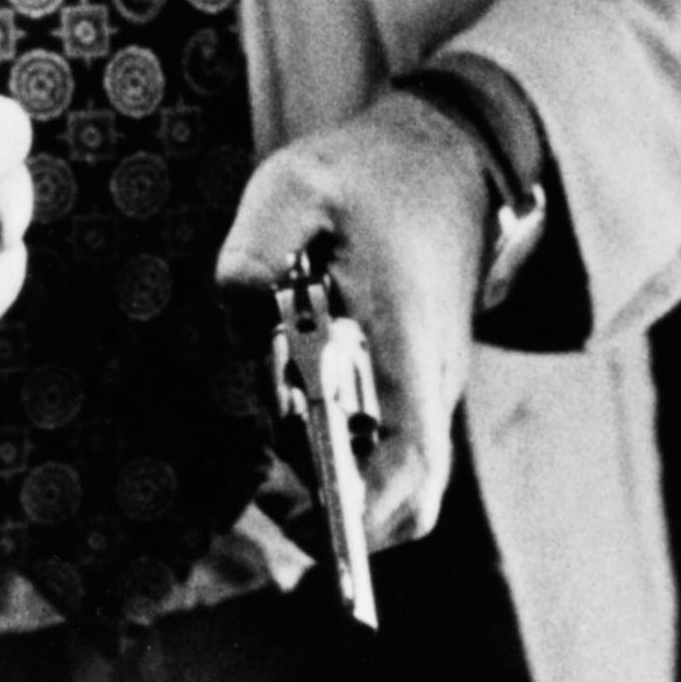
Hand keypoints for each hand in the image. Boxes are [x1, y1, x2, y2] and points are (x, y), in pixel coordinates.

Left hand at [216, 90, 495, 548]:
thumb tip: (239, 312)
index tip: (299, 504)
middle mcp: (426, 384)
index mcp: (408, 345)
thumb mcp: (296, 184)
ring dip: (327, 475)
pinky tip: (288, 389)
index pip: (410, 463)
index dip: (363, 510)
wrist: (442, 161)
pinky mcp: (406, 384)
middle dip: (336, 519)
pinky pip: (378, 444)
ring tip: (275, 414)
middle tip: (267, 483)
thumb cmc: (369, 177)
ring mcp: (422, 389)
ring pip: (388, 476)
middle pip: (406, 500)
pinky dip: (332, 445)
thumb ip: (255, 246)